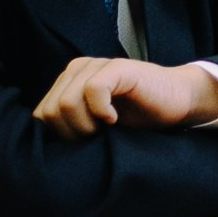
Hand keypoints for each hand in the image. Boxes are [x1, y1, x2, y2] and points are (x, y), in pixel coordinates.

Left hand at [32, 58, 217, 138]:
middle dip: (72, 134)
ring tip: (107, 128)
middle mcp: (78, 69)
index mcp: (68, 82)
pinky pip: (92, 91)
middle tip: (98, 137)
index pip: (40, 115)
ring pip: (66, 103)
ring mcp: (96, 66)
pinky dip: (102, 112)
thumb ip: (70, 126)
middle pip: (50, 111)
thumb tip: (43, 150)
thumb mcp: (96, 125)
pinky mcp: (117, 68)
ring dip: (86, 126)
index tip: (84, 144)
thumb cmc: (137, 118)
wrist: (177, 103)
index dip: (59, 137)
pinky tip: (115, 119)